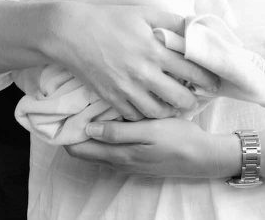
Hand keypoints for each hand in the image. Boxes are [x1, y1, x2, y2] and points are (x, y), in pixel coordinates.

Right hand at [49, 3, 219, 120]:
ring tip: (173, 106)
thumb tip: (194, 27)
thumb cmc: (109, 19)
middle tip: (193, 97)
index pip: (192, 71)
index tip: (214, 83)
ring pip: (159, 112)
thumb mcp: (143, 13)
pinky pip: (135, 116)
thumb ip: (171, 20)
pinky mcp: (111, 97)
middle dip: (191, 100)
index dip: (207, 79)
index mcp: (154, 49)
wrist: (71, 33)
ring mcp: (127, 88)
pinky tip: (148, 107)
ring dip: (170, 111)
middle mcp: (143, 72)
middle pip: (180, 98)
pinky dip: (145, 115)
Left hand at [66, 118, 237, 178]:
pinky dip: (102, 133)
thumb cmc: (178, 140)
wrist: (204, 156)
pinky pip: (110, 146)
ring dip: (88, 131)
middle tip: (69, 103)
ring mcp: (127, 161)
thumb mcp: (148, 131)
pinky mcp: (136, 156)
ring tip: (84, 105)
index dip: (65, 132)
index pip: (77, 149)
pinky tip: (107, 116)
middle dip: (72, 129)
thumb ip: (118, 132)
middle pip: (83, 148)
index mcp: (118, 155)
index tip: (60, 110)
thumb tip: (87, 129)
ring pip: (96, 147)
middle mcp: (118, 161)